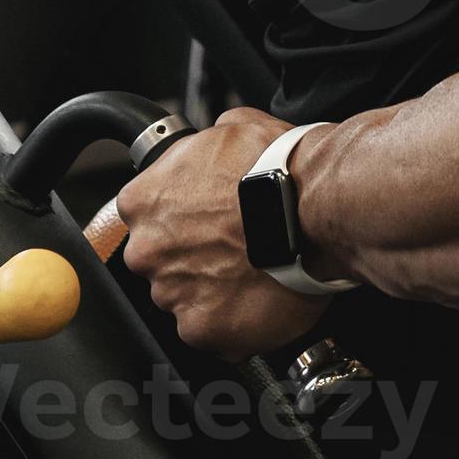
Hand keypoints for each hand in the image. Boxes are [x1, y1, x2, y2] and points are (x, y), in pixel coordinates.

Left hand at [116, 108, 330, 358]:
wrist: (314, 207)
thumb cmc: (278, 167)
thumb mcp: (232, 126)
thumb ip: (203, 144)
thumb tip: (209, 143)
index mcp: (144, 201)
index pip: (146, 215)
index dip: (180, 217)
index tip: (205, 219)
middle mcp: (148, 250)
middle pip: (161, 260)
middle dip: (192, 256)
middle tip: (235, 245)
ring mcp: (172, 294)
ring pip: (186, 298)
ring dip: (213, 289)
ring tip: (255, 271)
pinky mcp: (203, 330)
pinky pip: (213, 333)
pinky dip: (233, 323)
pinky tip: (260, 299)